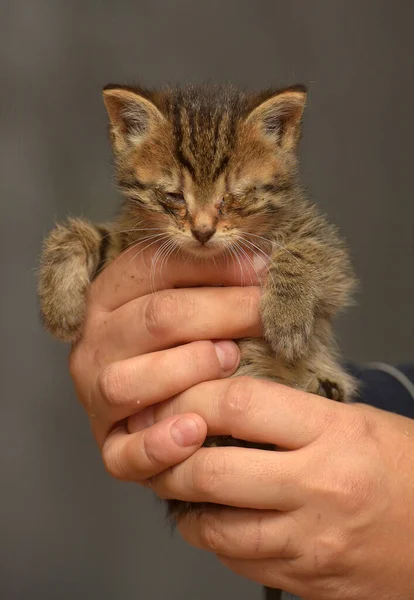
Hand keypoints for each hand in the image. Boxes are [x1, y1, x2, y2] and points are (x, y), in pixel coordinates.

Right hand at [69, 245, 262, 482]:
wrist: (157, 408)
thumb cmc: (184, 345)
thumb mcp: (188, 301)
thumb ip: (212, 280)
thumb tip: (263, 261)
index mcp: (109, 296)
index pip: (154, 266)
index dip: (213, 265)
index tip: (263, 269)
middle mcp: (96, 343)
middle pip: (154, 319)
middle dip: (220, 312)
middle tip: (264, 315)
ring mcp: (96, 397)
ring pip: (128, 382)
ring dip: (187, 369)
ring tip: (231, 361)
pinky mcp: (110, 448)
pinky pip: (127, 453)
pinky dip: (160, 444)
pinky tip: (197, 431)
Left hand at [136, 377, 413, 599]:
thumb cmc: (405, 469)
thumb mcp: (355, 421)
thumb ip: (291, 412)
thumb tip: (224, 404)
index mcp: (334, 434)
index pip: (240, 405)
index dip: (193, 397)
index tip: (175, 398)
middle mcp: (319, 489)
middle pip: (211, 471)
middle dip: (168, 458)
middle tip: (156, 443)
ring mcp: (310, 543)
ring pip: (214, 528)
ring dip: (181, 504)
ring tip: (175, 482)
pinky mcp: (306, 581)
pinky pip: (238, 561)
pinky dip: (214, 537)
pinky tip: (214, 517)